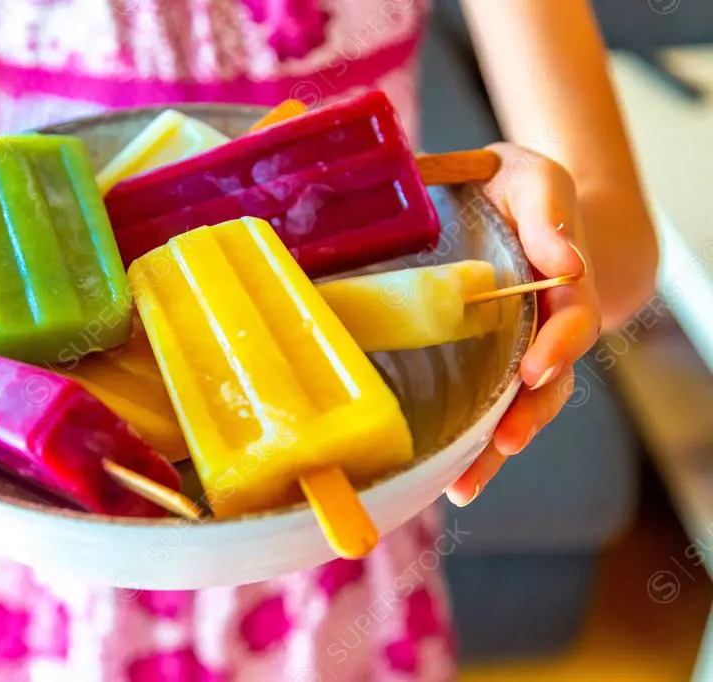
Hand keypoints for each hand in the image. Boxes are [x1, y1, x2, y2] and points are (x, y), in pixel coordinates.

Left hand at [445, 143, 601, 506]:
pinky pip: (492, 409)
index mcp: (562, 280)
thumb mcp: (532, 179)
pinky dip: (476, 446)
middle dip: (530, 414)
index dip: (557, 346)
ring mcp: (523, 351)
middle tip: (508, 440)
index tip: (536, 369)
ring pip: (523, 408)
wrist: (515, 209)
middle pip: (552, 381)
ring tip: (467, 485)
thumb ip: (547, 213)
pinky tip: (452, 480)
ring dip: (497, 448)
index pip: (571, 318)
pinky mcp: (491, 365)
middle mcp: (549, 325)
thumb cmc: (516, 188)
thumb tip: (563, 261)